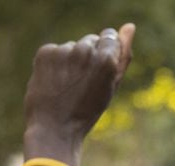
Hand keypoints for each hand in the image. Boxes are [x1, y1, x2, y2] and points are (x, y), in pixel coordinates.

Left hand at [23, 24, 135, 162]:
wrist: (54, 129)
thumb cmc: (87, 112)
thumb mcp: (111, 87)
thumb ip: (123, 56)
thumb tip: (129, 27)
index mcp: (106, 60)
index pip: (110, 36)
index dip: (106, 53)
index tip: (99, 69)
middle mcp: (85, 51)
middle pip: (90, 41)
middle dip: (89, 56)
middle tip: (83, 84)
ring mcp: (63, 50)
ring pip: (72, 47)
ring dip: (72, 61)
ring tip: (68, 86)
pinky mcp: (46, 53)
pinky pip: (55, 51)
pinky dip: (55, 63)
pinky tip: (55, 82)